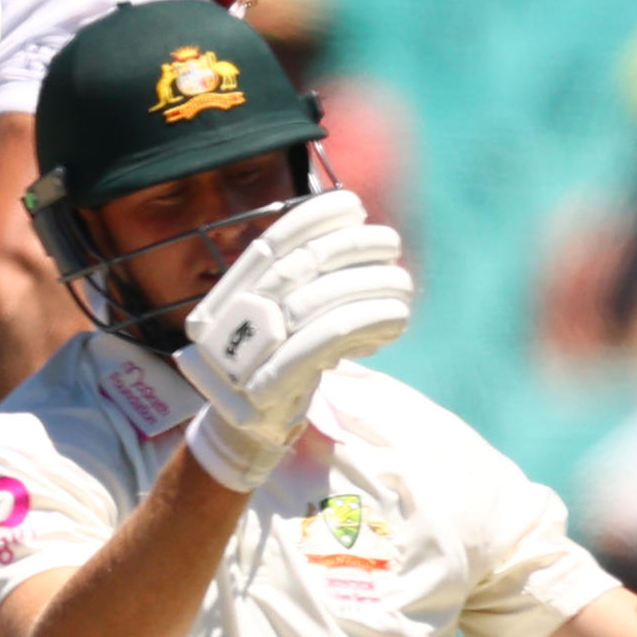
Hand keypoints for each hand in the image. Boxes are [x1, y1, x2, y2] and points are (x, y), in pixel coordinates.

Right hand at [173, 190, 415, 489]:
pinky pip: (326, 340)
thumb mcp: (275, 317)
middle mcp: (235, 315)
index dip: (315, 217)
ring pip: (319, 302)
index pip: (274, 240)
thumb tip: (357, 233)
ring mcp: (250, 351)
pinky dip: (366, 321)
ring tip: (402, 285)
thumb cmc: (271, 363)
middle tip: (390, 242)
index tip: (354, 205)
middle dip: (352, 246)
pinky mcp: (273, 384)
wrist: (242, 431)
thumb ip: (302, 282)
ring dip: (371, 286)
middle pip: (302, 266)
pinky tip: (395, 317)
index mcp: (233, 291)